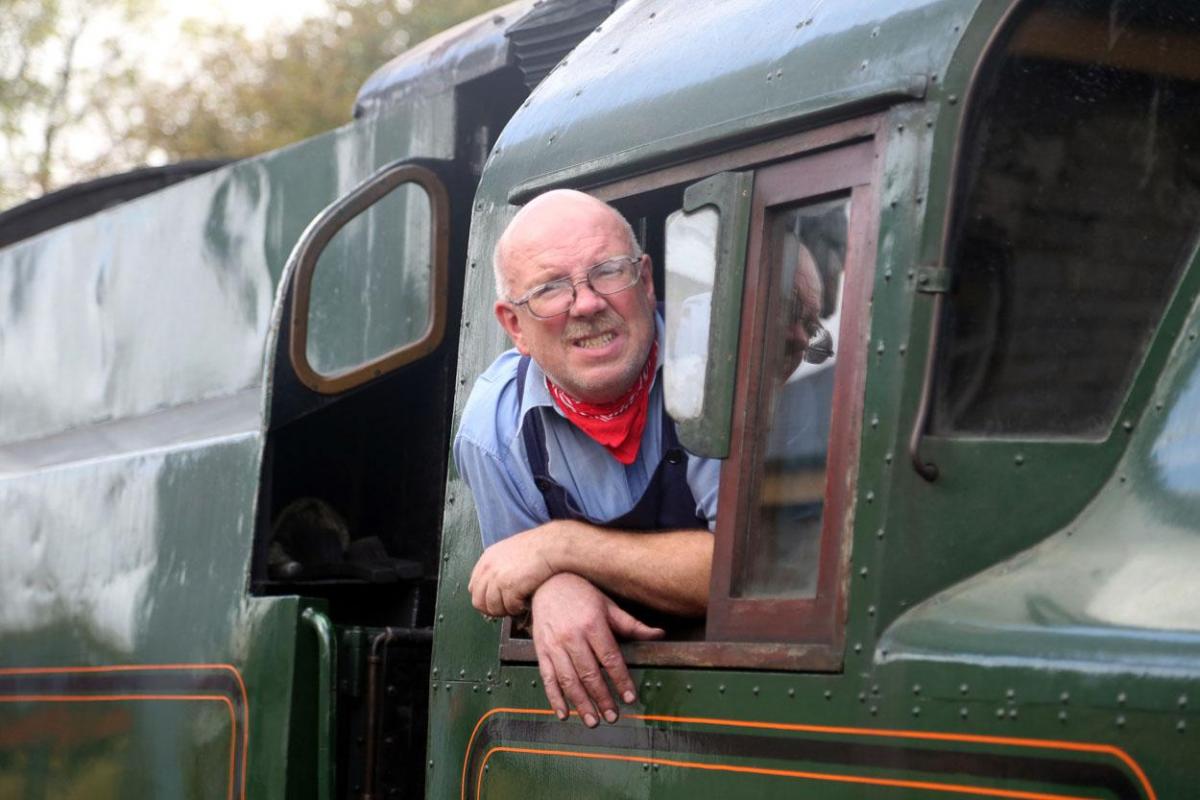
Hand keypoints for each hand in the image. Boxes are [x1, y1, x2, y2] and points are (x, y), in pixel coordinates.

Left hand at [469, 526, 558, 616]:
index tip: (496, 602)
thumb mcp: (510, 552)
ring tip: (518, 604)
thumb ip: (498, 567)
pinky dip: (518, 608)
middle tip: (507, 608)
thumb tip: (495, 588)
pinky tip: (526, 601)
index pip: (474, 588)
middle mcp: (488, 569)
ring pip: (493, 608)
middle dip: (493, 609)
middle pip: (479, 602)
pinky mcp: (510, 587)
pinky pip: (510, 608)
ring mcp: (498, 578)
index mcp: (487, 559)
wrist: (552, 545)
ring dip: (506, 610)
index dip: (485, 598)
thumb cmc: (538, 548)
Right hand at [529, 573, 663, 726]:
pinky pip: (547, 678)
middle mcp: (572, 636)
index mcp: (592, 624)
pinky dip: (554, 698)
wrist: (546, 582)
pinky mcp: (541, 650)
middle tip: (612, 716)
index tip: (630, 697)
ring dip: (581, 703)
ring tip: (593, 721)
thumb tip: (659, 635)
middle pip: (589, 673)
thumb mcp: (608, 605)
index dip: (621, 679)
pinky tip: (563, 713)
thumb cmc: (581, 593)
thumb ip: (632, 625)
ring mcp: (554, 645)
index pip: (610, 658)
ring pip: (568, 680)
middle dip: (602, 698)